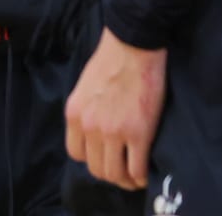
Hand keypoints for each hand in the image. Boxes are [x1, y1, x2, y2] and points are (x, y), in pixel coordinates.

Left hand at [64, 27, 166, 190]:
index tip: (105, 156)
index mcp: (75, 114)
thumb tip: (96, 129)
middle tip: (123, 171)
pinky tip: (146, 173)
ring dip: (125, 179)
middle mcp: (90, 127)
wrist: (135, 43)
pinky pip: (137, 168)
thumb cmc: (113, 57)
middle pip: (96, 168)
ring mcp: (114, 132)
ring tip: (135, 176)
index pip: (76, 153)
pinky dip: (141, 176)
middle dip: (110, 173)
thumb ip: (87, 110)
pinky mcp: (138, 133)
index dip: (92, 158)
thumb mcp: (86, 86)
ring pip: (115, 173)